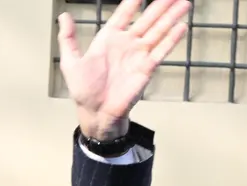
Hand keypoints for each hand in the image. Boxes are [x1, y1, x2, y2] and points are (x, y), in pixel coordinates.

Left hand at [57, 0, 191, 139]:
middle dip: (160, 5)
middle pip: (146, 19)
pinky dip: (171, 40)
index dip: (133, 1)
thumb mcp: (70, 62)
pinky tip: (182, 27)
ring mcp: (138, 55)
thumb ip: (68, 38)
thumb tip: (63, 17)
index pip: (124, 14)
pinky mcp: (146, 69)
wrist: (96, 113)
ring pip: (158, 31)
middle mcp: (126, 44)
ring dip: (171, 17)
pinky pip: (161, 51)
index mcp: (108, 39)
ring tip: (183, 3)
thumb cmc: (84, 91)